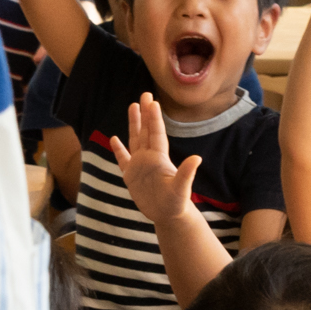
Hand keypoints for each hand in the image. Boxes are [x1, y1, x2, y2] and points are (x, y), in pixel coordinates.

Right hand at [111, 95, 199, 224]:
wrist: (168, 216)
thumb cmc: (176, 203)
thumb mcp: (181, 189)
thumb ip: (186, 173)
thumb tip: (197, 158)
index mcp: (160, 158)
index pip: (156, 133)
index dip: (154, 118)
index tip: (152, 101)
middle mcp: (150, 158)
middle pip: (146, 130)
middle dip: (145, 112)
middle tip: (145, 93)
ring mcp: (139, 165)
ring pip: (135, 139)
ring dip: (134, 124)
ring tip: (132, 106)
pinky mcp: (131, 176)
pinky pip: (123, 159)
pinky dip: (118, 149)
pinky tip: (113, 138)